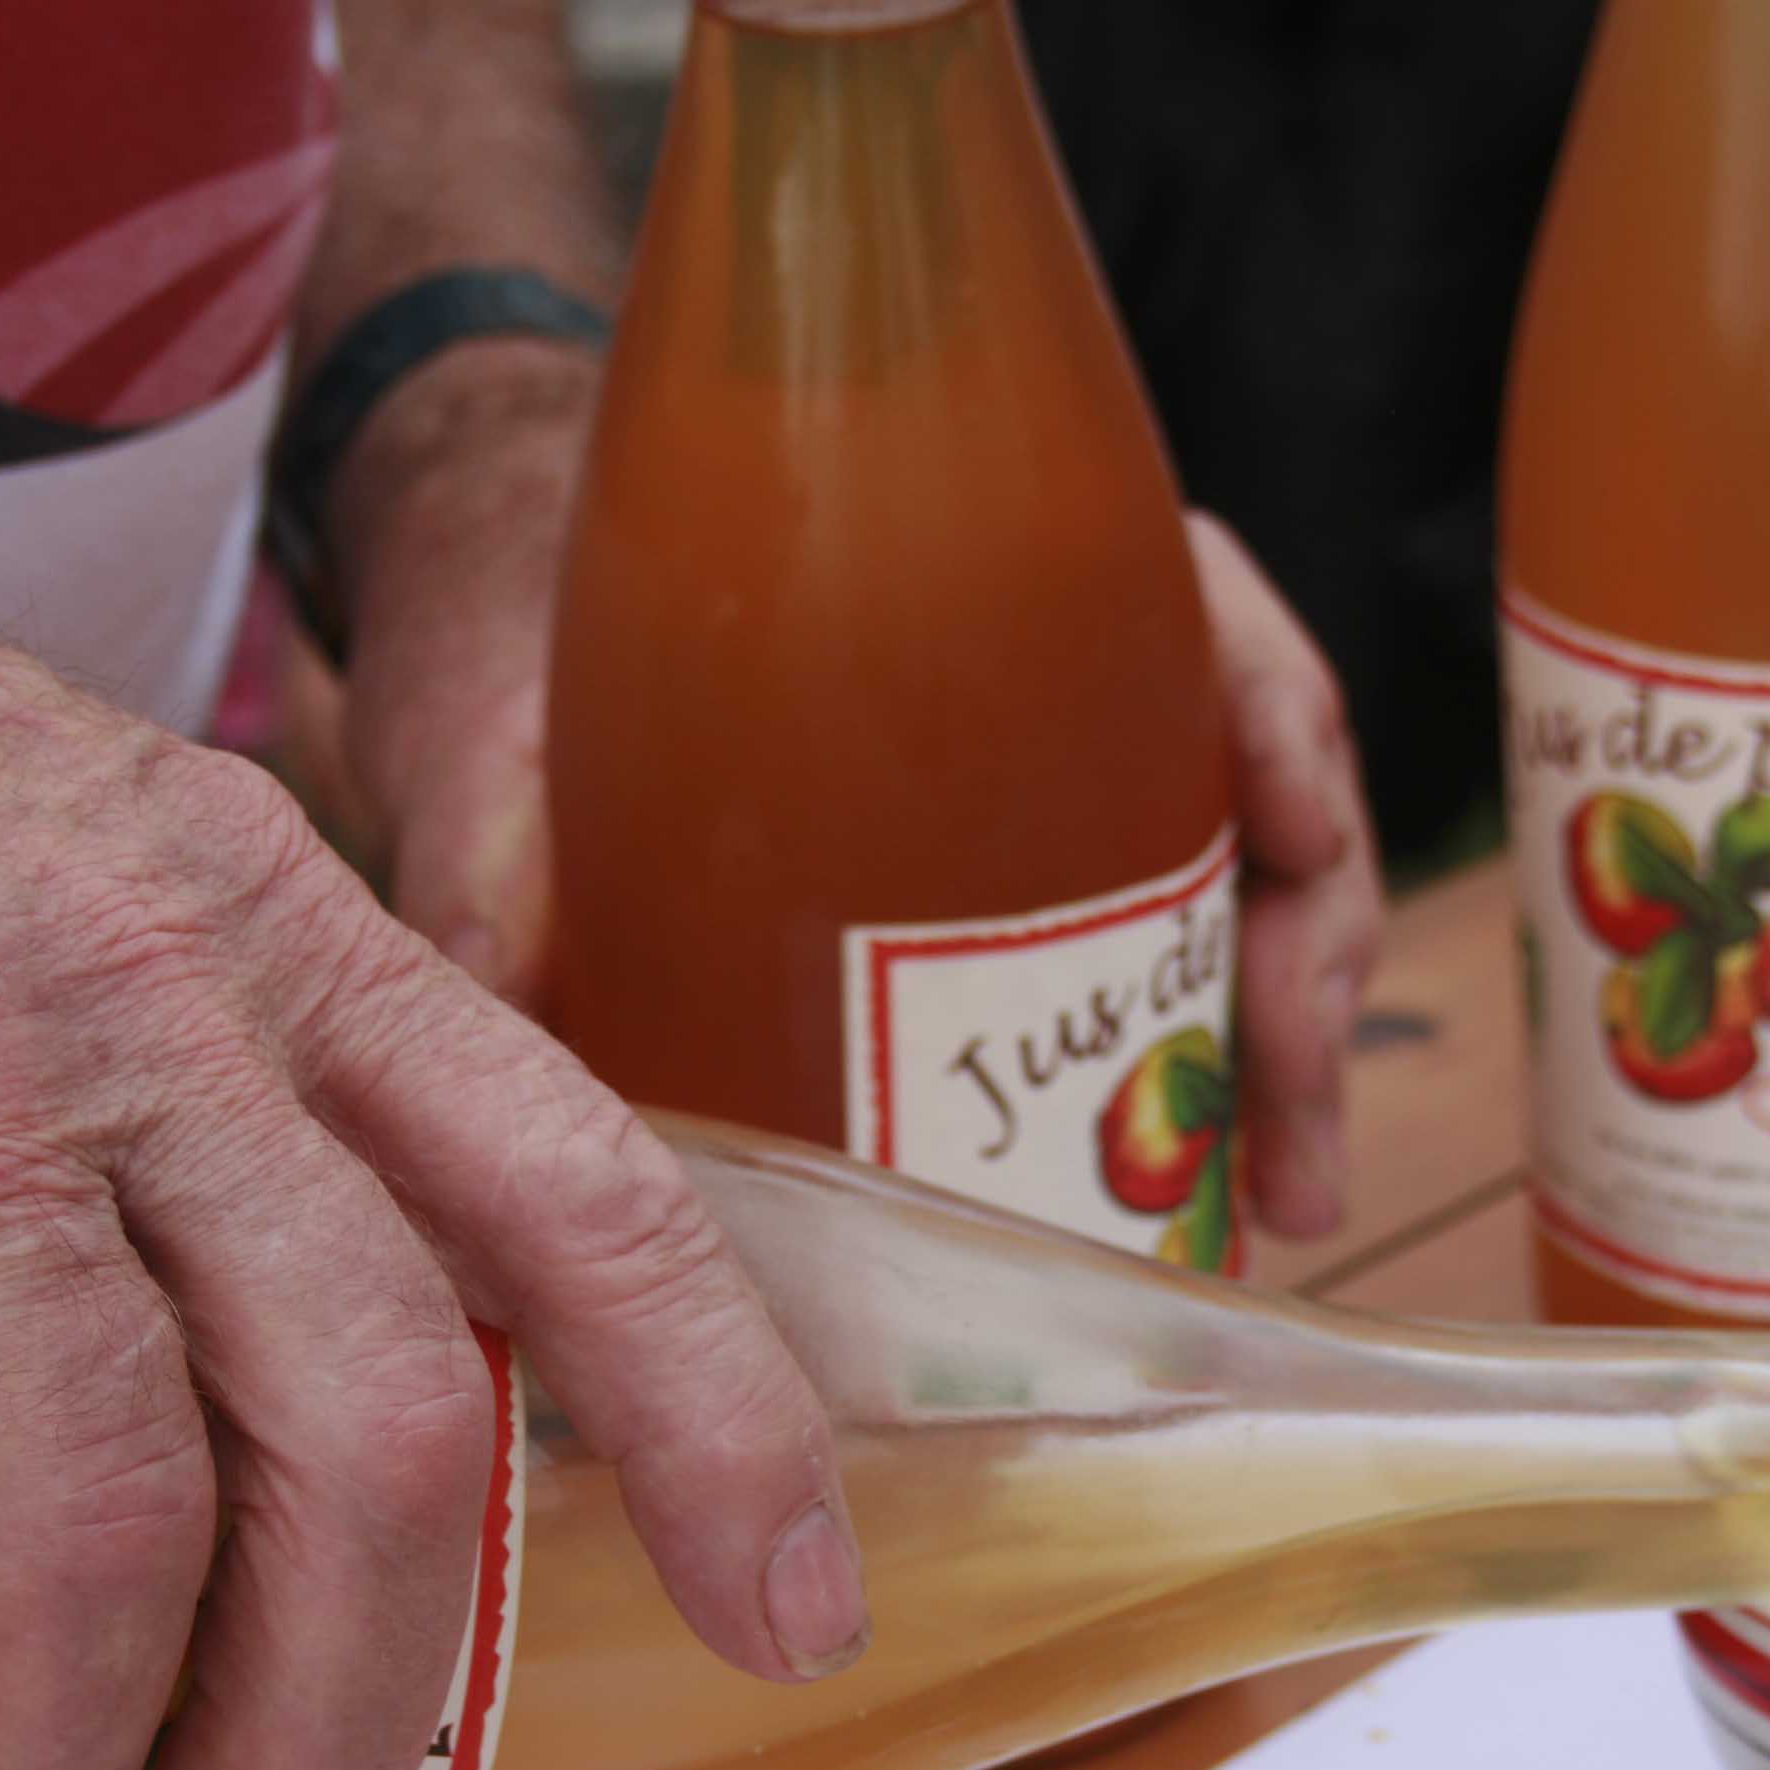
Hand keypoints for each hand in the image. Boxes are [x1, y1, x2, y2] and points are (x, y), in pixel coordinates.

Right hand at [0, 234, 864, 1769]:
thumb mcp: (79, 860)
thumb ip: (212, 1081)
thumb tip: (280, 1398)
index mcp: (283, 934)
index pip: (587, 1195)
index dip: (722, 1430)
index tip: (794, 1619)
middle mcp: (149, 992)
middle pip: (377, 1423)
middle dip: (352, 1706)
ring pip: (101, 1511)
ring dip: (56, 1768)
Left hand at [341, 426, 1385, 1230]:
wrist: (463, 631)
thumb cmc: (504, 614)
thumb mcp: (494, 708)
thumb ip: (491, 835)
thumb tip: (484, 980)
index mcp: (973, 567)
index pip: (1200, 607)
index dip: (1281, 724)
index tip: (1299, 836)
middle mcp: (1043, 675)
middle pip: (1256, 784)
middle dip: (1306, 959)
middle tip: (1288, 1120)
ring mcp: (1035, 797)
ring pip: (1225, 902)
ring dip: (1276, 1052)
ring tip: (1280, 1197)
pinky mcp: (991, 910)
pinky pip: (1137, 984)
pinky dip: (1184, 1091)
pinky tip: (1192, 1202)